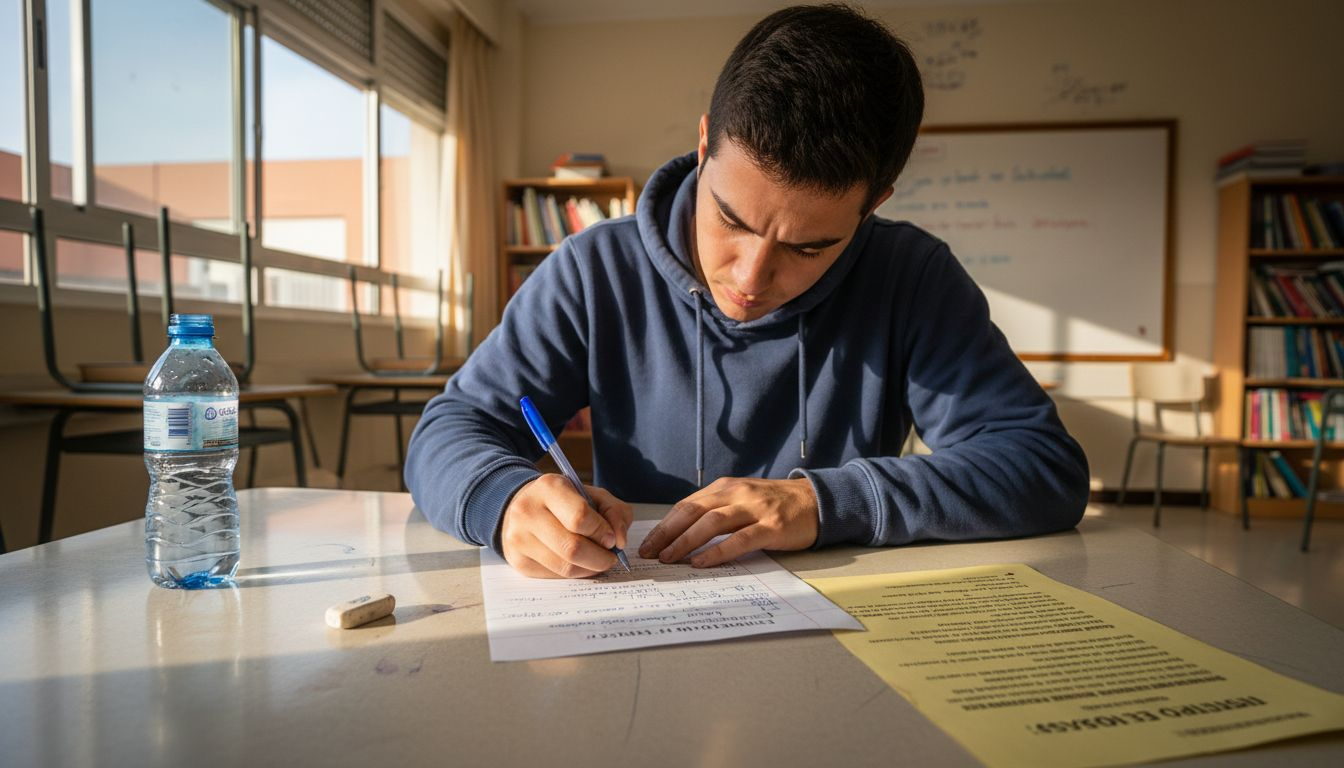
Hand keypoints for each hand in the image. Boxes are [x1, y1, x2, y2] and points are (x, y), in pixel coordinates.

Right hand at [500, 474, 633, 578]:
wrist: (523, 507)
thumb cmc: (564, 501)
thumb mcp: (593, 495)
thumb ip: (615, 512)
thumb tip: (619, 542)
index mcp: (549, 487)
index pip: (580, 517)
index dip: (602, 532)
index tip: (611, 538)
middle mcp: (528, 511)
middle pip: (572, 548)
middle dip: (600, 558)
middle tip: (610, 557)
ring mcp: (519, 538)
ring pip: (565, 567)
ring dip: (590, 569)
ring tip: (597, 560)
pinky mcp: (518, 560)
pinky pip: (555, 576)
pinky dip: (575, 573)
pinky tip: (579, 563)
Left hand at [638, 477, 817, 567]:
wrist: (814, 501)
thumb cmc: (774, 504)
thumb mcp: (741, 499)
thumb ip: (716, 510)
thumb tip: (681, 533)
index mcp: (724, 487)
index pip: (686, 506)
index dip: (664, 526)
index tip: (648, 543)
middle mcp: (736, 494)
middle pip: (693, 512)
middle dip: (667, 534)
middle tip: (650, 554)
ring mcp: (754, 509)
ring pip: (711, 523)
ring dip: (686, 542)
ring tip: (669, 559)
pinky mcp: (771, 526)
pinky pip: (739, 539)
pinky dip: (717, 552)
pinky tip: (701, 563)